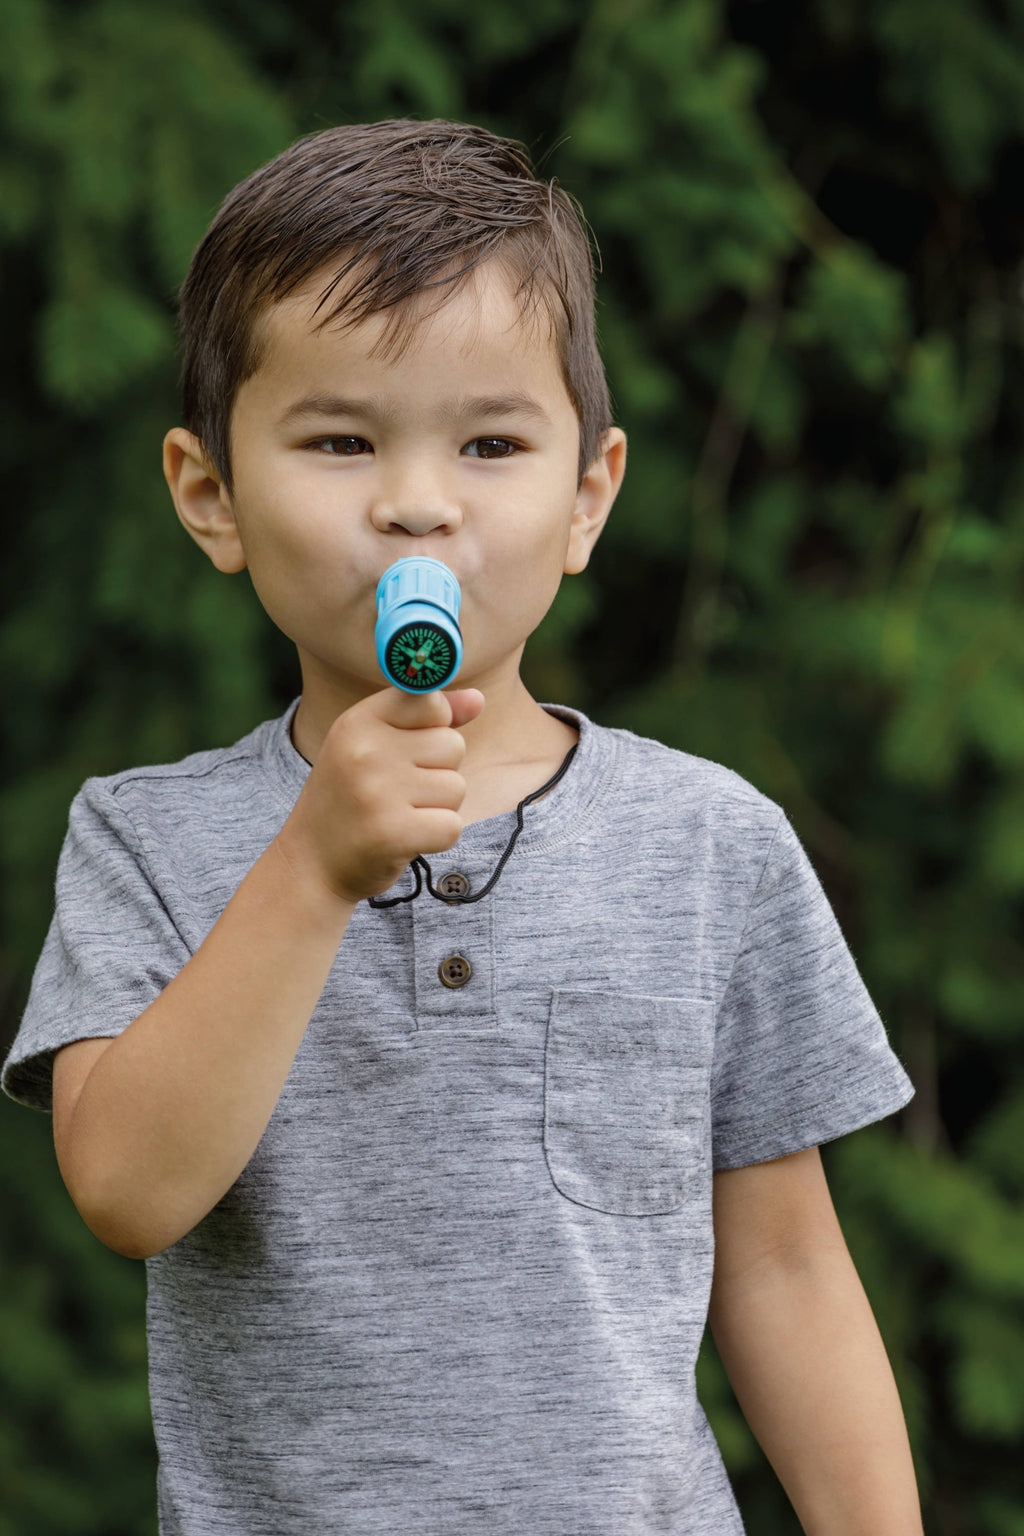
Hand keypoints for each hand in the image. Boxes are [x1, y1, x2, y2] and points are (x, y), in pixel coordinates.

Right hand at [276, 685, 485, 905]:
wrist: (311, 863)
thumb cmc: (353, 797)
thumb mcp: (376, 744)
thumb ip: (428, 718)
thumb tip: (478, 699)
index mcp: (358, 721)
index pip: (431, 702)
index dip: (434, 729)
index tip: (405, 751)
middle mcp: (366, 751)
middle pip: (452, 746)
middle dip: (438, 772)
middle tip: (397, 793)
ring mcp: (378, 792)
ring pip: (456, 787)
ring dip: (437, 807)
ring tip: (399, 815)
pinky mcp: (392, 833)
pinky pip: (452, 825)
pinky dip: (437, 837)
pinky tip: (406, 839)